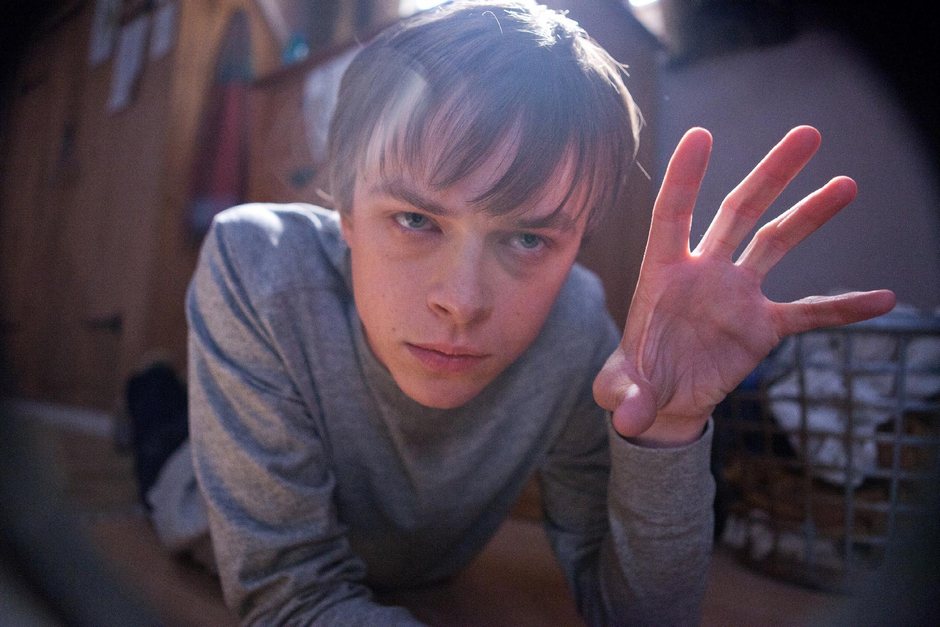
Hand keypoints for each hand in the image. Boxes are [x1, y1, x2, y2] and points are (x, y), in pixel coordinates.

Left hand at [593, 126, 895, 446]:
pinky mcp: (762, 325)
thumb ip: (624, 397)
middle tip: (808, 134)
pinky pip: (808, 312)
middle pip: (739, 212)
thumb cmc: (634, 384)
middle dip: (771, 175)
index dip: (685, 178)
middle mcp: (704, 272)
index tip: (700, 134)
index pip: (672, 215)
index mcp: (662, 274)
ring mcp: (737, 294)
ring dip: (810, 215)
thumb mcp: (622, 391)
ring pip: (777, 243)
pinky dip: (842, 308)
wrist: (664, 402)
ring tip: (846, 184)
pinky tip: (883, 299)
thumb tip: (630, 418)